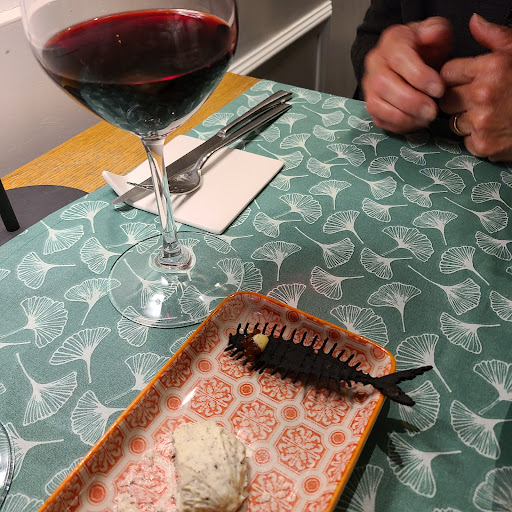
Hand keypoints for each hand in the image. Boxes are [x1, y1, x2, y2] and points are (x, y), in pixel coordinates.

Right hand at [362, 17, 451, 132]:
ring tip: (425, 119)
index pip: (399, 58)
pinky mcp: (371, 105)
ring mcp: (369, 86)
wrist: (411, 59)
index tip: (439, 89)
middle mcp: (374, 63)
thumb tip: (433, 35)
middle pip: (383, 84)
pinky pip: (378, 120)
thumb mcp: (436, 32)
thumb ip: (437, 30)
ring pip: (376, 105)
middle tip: (432, 110)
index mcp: (391, 41)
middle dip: (410, 101)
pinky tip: (416, 123)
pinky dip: (397, 125)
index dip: (419, 76)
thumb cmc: (425, 47)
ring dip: (402, 116)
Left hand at [440, 14, 511, 160]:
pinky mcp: (482, 145)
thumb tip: (473, 22)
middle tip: (479, 100)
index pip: (447, 72)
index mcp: (491, 68)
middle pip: (446, 99)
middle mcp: (483, 95)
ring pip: (453, 122)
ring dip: (466, 120)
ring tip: (491, 114)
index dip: (455, 77)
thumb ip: (494, 37)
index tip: (465, 81)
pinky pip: (465, 141)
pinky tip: (494, 130)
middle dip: (458, 100)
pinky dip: (476, 138)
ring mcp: (481, 122)